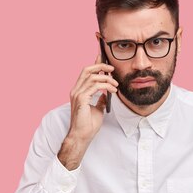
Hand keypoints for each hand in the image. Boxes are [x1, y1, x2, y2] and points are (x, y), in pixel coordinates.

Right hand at [58, 55, 117, 169]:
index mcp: (78, 91)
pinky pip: (95, 86)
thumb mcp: (97, 109)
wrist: (82, 136)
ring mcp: (77, 94)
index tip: (102, 56)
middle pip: (87, 70)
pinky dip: (105, 86)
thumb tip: (106, 95)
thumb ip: (100, 100)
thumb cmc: (88, 125)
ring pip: (92, 77)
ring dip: (107, 79)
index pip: (86, 73)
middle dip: (100, 66)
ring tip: (116, 85)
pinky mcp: (81, 99)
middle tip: (112, 69)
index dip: (94, 64)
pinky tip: (112, 91)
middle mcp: (76, 90)